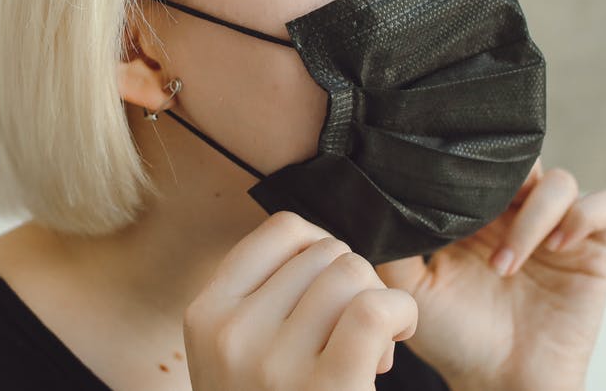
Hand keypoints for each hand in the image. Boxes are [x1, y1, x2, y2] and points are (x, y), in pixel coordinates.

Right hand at [183, 211, 418, 390]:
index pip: (282, 231)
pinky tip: (395, 341)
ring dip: (381, 303)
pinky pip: (373, 310)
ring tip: (372, 347)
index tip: (331, 289)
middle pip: (327, 253)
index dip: (325, 249)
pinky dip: (399, 316)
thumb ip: (262, 300)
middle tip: (352, 334)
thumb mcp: (235, 356)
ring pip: (353, 276)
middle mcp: (232, 334)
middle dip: (354, 284)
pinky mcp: (328, 389)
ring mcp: (275, 363)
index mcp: (206, 315)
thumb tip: (328, 246)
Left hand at [376, 158, 605, 390]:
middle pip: (522, 160)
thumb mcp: (410, 287)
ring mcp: (557, 232)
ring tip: (507, 264)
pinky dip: (583, 214)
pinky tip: (557, 245)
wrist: (497, 383)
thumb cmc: (454, 339)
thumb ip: (394, 243)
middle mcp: (517, 216)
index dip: (471, 166)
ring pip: (559, 181)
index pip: (481, 165)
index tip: (452, 184)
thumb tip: (375, 199)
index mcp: (476, 216)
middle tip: (483, 218)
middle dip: (505, 181)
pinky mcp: (594, 252)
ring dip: (533, 216)